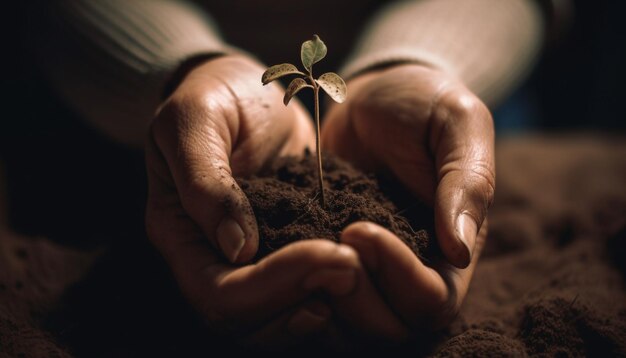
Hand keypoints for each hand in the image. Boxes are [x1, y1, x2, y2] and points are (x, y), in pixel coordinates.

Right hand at [145, 55, 360, 345]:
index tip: (328, 253)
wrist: (245, 91)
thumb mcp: (196, 119)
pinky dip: (331, 293)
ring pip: (275, 320)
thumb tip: (236, 247)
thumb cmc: (213, 96)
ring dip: (319, 309)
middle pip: (247, 321)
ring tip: (359, 275)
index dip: (271, 287)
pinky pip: (302, 293)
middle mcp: (210, 258)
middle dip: (301, 300)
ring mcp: (249, 260)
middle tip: (353, 267)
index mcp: (180, 233)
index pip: (218, 293)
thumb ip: (205, 180)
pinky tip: (362, 272)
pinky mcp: (283, 250)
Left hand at [321, 64, 493, 333]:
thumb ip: (467, 182)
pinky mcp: (330, 256)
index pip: (433, 301)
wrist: (375, 95)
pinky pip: (315, 292)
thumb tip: (461, 250)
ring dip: (322, 294)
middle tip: (326, 243)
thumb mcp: (457, 123)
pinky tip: (277, 250)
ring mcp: (369, 269)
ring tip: (300, 246)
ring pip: (349, 322)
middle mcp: (412, 270)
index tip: (359, 227)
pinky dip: (297, 283)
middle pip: (390, 326)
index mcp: (453, 250)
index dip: (398, 276)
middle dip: (355, 294)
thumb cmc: (425, 102)